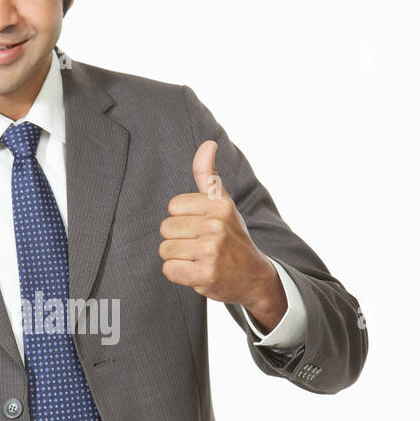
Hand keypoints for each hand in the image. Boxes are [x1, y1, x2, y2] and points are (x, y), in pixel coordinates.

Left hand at [158, 140, 285, 328]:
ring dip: (178, 258)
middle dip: (179, 240)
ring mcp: (211, 250)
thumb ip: (209, 175)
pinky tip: (198, 272)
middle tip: (201, 247)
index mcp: (220, 204)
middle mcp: (217, 224)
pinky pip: (169, 269)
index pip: (173, 206)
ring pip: (165, 249)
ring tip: (199, 259)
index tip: (201, 228)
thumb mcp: (223, 204)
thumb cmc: (232, 237)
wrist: (254, 277)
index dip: (183, 219)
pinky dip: (179, 274)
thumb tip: (207, 143)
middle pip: (166, 228)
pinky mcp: (205, 274)